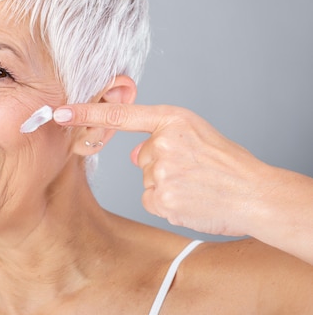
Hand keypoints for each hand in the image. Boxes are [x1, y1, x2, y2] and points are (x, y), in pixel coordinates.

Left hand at [54, 103, 277, 236]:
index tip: (59, 112)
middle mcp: (162, 143)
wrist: (255, 194)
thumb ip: (161, 136)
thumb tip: (134, 153)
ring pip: (147, 179)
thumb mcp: (196, 134)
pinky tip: (190, 199)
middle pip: (142, 156)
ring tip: (197, 185)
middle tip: (195, 169)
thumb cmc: (227, 164)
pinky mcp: (160, 199)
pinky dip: (167, 202)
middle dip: (162, 164)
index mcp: (172, 120)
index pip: (120, 114)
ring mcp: (160, 172)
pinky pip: (151, 199)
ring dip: (166, 184)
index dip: (86, 113)